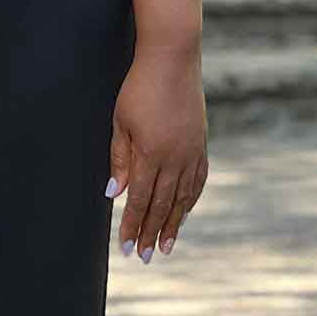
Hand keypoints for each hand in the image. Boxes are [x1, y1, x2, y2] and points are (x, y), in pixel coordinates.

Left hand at [108, 44, 207, 261]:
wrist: (174, 58)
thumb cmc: (139, 87)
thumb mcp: (121, 121)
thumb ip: (120, 159)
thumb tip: (116, 194)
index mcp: (152, 153)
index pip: (141, 199)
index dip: (132, 225)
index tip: (126, 247)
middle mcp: (176, 157)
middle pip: (162, 204)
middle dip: (151, 232)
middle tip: (144, 257)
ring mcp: (192, 151)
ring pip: (183, 197)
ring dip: (172, 224)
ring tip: (165, 246)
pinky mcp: (201, 143)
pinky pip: (198, 180)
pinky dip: (190, 200)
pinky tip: (184, 212)